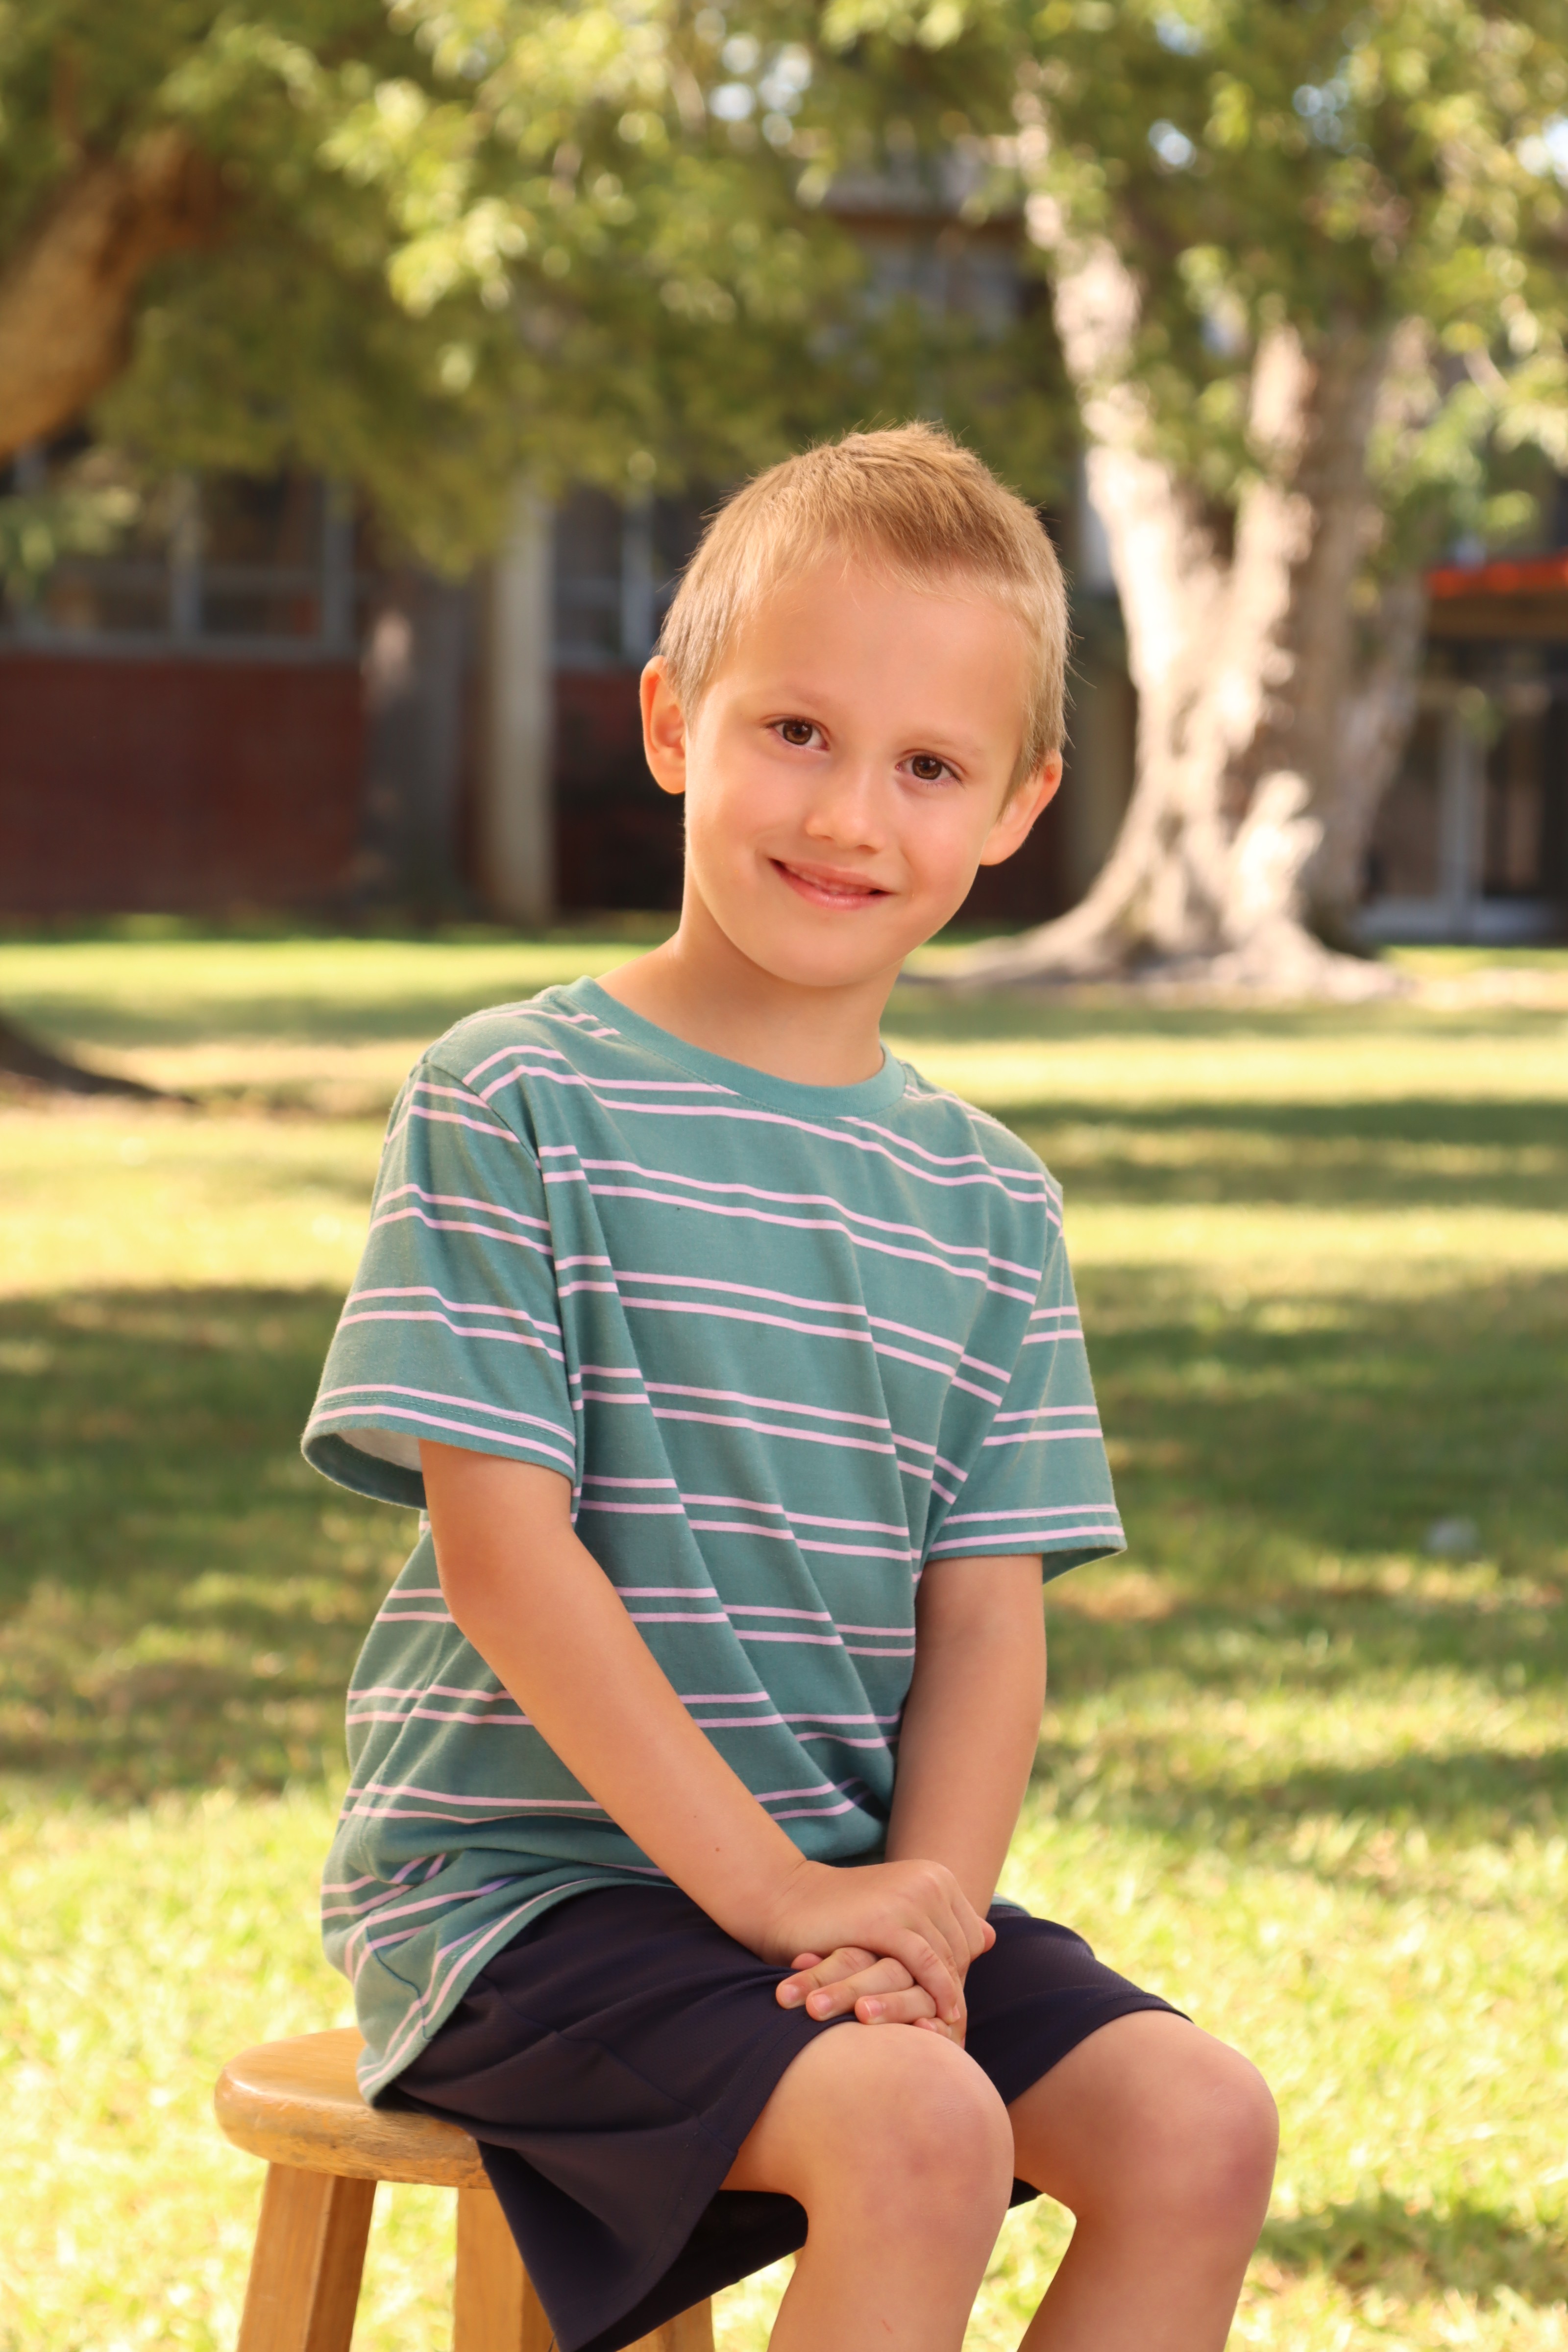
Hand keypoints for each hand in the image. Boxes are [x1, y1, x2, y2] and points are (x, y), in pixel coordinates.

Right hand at [757, 1856, 993, 2032]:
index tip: (952, 2011)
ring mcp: (910, 1898)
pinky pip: (924, 1964)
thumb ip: (939, 1924)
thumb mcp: (897, 1911)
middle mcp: (930, 1882)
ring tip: (945, 2037)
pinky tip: (934, 2021)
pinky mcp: (886, 1919)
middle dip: (956, 1993)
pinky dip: (934, 1994)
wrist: (785, 1899)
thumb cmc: (840, 1916)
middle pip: (961, 1952)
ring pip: (945, 1961)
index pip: (970, 1938)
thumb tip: (990, 1938)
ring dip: (945, 2002)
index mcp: (937, 1876)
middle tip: (953, 2034)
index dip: (962, 1975)